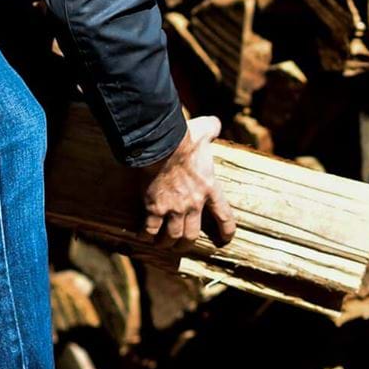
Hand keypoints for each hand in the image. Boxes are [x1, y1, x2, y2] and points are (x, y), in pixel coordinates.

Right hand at [141, 116, 235, 248]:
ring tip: (161, 243)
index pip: (224, 217)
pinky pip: (150, 230)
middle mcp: (194, 204)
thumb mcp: (204, 131)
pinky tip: (142, 235)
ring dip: (166, 243)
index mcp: (210, 188)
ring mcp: (173, 209)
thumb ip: (212, 129)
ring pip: (172, 237)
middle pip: (192, 235)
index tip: (224, 240)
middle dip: (186, 244)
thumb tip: (214, 123)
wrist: (162, 146)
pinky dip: (146, 235)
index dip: (226, 232)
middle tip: (180, 245)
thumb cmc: (184, 138)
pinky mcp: (154, 208)